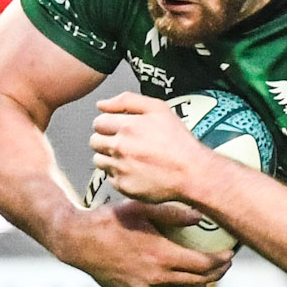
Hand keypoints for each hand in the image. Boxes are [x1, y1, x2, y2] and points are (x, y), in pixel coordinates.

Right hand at [62, 200, 231, 286]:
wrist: (79, 242)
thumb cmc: (110, 220)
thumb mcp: (141, 208)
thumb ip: (173, 212)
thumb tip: (201, 216)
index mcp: (162, 255)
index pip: (204, 265)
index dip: (221, 262)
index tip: (230, 255)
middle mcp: (156, 278)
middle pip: (198, 282)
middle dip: (216, 274)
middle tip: (224, 264)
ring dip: (200, 285)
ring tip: (206, 274)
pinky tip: (180, 283)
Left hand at [89, 93, 215, 204]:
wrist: (191, 172)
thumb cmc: (178, 140)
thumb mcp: (158, 109)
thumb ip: (127, 101)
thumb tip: (101, 105)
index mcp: (126, 126)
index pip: (98, 122)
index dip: (107, 124)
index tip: (118, 129)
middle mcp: (119, 147)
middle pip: (95, 141)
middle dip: (106, 140)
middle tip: (124, 143)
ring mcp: (120, 168)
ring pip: (99, 160)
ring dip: (109, 157)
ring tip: (130, 157)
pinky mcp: (123, 186)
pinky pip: (110, 178)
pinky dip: (119, 174)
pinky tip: (135, 170)